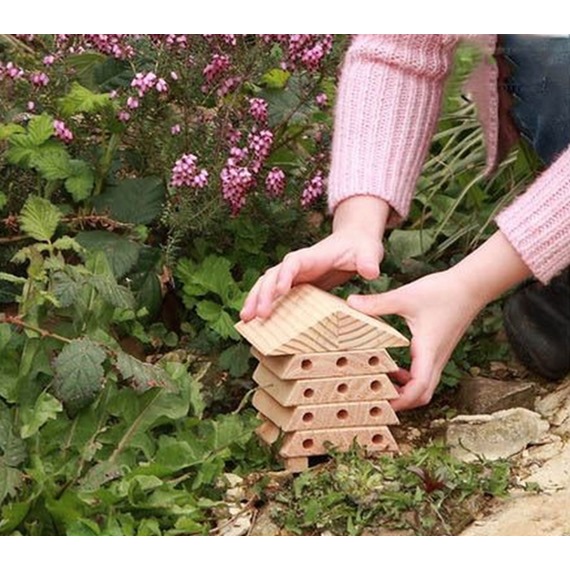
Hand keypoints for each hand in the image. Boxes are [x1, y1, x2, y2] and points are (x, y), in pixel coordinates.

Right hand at [240, 196, 390, 321]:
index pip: (293, 263)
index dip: (284, 276)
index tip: (280, 291)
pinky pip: (274, 293)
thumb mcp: (369, 252)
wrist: (354, 241)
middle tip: (256, 315)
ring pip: (268, 284)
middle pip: (273, 275)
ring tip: (245, 320)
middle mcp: (298, 264)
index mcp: (312, 256)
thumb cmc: (361, 246)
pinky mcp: (296, 283)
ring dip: (255, 300)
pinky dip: (262, 303)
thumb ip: (369, 261)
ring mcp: (294, 274)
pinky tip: (254, 320)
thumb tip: (371, 272)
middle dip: (262, 294)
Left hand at [346, 231, 531, 410]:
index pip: (418, 389)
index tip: (379, 403)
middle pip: (422, 396)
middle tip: (376, 398)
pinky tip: (394, 367)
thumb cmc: (442, 291)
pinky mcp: (438, 351)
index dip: (399, 401)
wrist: (471, 285)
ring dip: (405, 391)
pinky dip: (410, 379)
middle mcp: (436, 358)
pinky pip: (425, 374)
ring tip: (382, 383)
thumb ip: (377, 303)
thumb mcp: (404, 296)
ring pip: (425, 387)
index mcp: (428, 351)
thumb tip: (350, 302)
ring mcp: (438, 356)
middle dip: (401, 402)